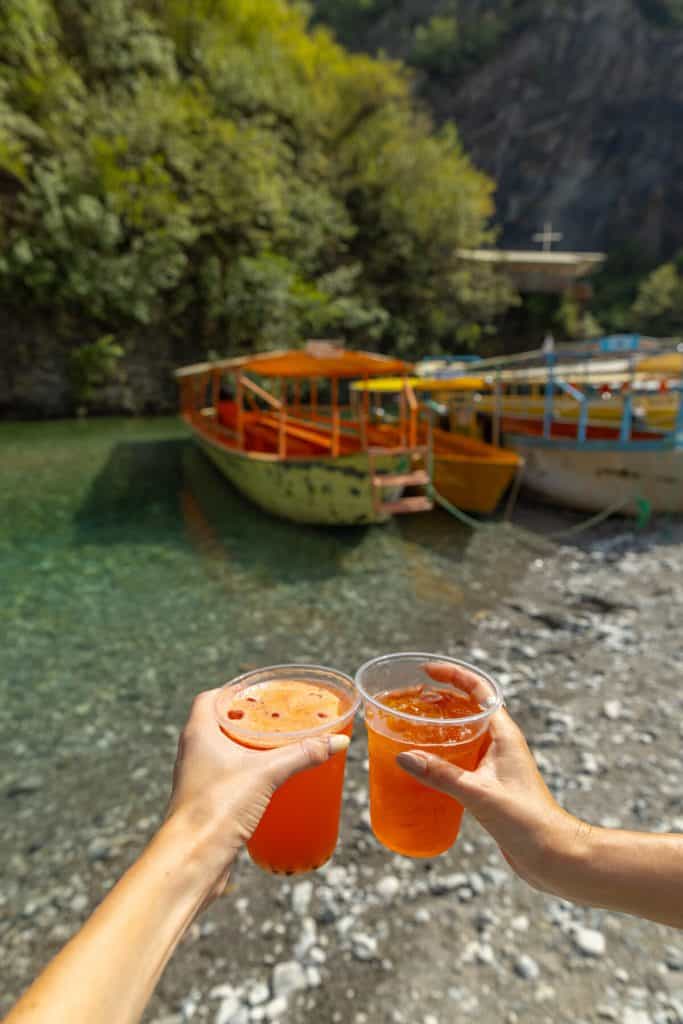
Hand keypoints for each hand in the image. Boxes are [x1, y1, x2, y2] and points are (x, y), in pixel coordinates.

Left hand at [166, 689, 348, 899]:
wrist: (191, 859)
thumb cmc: (217, 808)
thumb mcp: (267, 774)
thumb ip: (302, 754)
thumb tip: (337, 741)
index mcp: (199, 732)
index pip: (210, 698)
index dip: (233, 692)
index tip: (259, 694)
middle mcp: (192, 752)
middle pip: (218, 724)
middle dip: (247, 720)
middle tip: (275, 719)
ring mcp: (196, 778)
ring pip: (221, 752)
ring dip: (245, 748)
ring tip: (275, 748)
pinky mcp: (204, 802)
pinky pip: (224, 778)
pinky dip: (244, 774)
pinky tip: (266, 783)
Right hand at [396, 663, 579, 892]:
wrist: (553, 855)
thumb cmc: (528, 821)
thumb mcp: (480, 794)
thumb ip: (442, 775)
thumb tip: (405, 756)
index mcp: (504, 734)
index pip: (479, 689)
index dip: (453, 675)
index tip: (426, 670)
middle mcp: (500, 743)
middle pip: (468, 707)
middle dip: (440, 698)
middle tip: (410, 700)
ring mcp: (495, 763)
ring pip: (463, 732)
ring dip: (440, 726)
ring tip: (410, 727)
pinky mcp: (489, 784)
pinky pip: (461, 757)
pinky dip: (441, 754)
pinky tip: (422, 767)